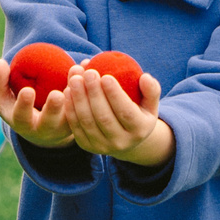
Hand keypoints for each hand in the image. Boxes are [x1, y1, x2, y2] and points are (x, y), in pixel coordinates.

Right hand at [0, 55, 79, 148]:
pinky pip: (84, 108)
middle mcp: (43, 129)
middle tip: (57, 94)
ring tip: (77, 78)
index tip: (28, 91)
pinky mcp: (77, 122)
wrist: (41, 127)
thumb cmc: (17, 106)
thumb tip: (0, 62)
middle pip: (48, 123)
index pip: (20, 117)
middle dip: (52, 109)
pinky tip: (87, 70)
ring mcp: (62, 127)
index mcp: (22, 123)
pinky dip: (87, 90)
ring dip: (75, 97)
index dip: (23, 105)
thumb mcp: (5, 98)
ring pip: (71, 116)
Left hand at [59, 65, 173, 166]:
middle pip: (104, 117)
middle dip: (94, 93)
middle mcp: (122, 142)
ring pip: (87, 122)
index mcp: (139, 130)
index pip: (126, 112)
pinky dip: (70, 109)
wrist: (125, 138)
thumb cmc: (138, 111)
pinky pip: (76, 127)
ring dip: (79, 99)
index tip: (105, 76)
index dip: (115, 94)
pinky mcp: (87, 146)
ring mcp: (103, 147)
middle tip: (88, 73)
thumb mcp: (150, 103)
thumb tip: (145, 77)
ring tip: (75, 78)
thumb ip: (151, 90)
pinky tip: (67, 91)